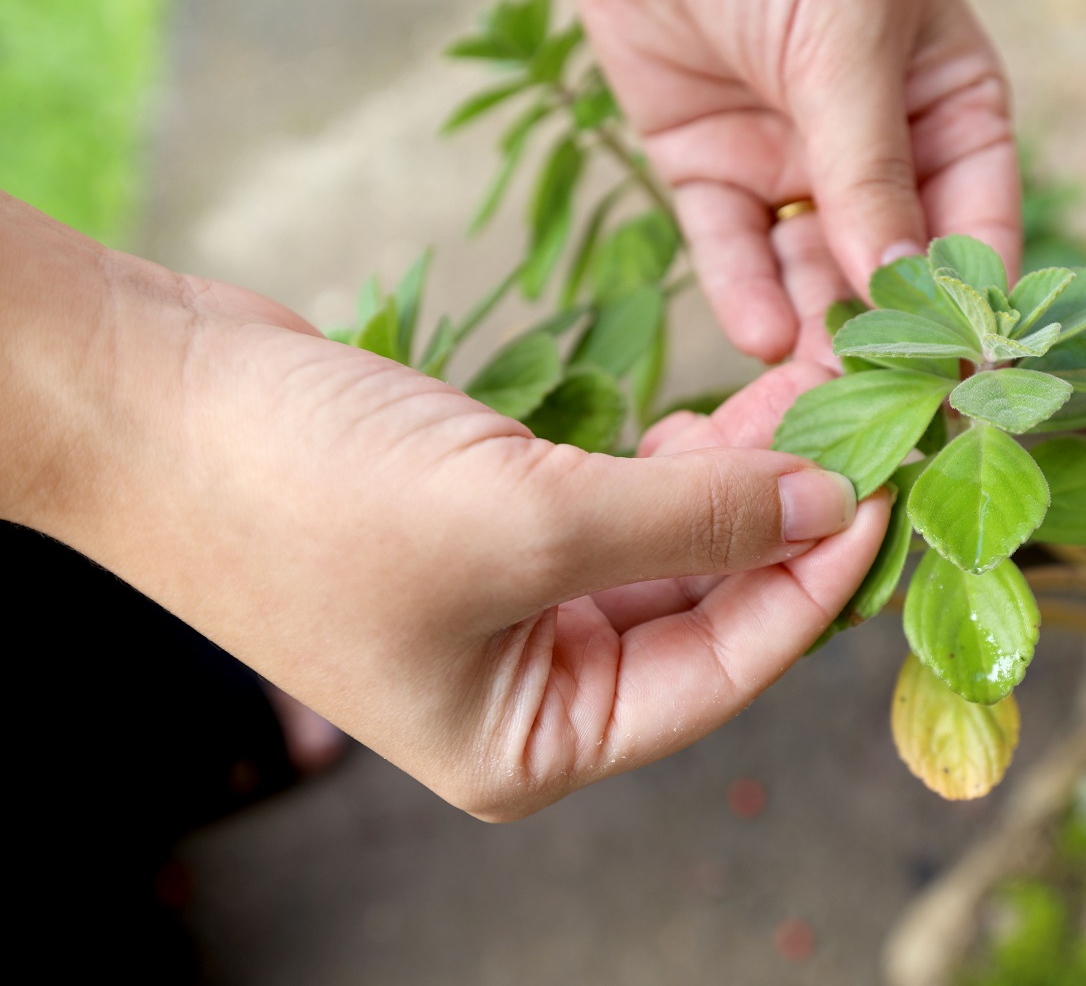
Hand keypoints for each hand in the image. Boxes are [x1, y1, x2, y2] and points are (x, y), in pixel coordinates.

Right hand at [1, 194, 889, 819]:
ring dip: (738, 477)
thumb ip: (691, 521)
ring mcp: (510, 601)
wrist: (149, 395)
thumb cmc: (309, 490)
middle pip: (705, 610)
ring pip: (668, 547)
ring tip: (815, 396)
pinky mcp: (491, 520)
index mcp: (531, 742)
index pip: (721, 673)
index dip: (814, 586)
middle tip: (869, 431)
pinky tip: (726, 413)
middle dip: (785, 521)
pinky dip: (674, 460)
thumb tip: (827, 504)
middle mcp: (529, 686)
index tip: (885, 495)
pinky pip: (619, 501)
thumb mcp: (526, 518)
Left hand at [578, 0, 1020, 366]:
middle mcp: (876, 149)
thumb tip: (904, 287)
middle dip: (883, 346)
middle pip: (890, 273)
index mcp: (949, 109)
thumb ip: (871, 167)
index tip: (970, 389)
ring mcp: (789, 162)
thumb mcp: (848, 41)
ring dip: (811, 340)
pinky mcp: (707, 167)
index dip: (974, 312)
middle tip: (878, 427)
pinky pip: (728, 249)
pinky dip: (741, 292)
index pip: (977, 230)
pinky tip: (759, 339)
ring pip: (810, 276)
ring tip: (809, 406)